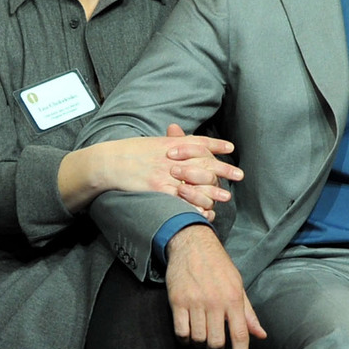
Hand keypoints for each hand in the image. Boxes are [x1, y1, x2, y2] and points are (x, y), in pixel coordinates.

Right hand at [94, 125, 242, 214]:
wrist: (109, 162)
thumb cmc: (130, 152)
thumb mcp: (153, 143)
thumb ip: (170, 142)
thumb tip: (180, 136)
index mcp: (172, 144)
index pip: (199, 142)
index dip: (216, 145)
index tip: (231, 148)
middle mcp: (172, 158)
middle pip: (204, 163)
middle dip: (223, 170)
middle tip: (239, 175)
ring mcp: (166, 174)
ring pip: (196, 184)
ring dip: (213, 192)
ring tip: (226, 197)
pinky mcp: (157, 189)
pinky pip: (180, 200)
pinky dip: (193, 206)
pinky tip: (203, 211)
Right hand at [166, 225, 265, 348]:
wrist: (193, 245)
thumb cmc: (219, 266)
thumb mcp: (238, 285)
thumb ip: (248, 313)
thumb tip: (260, 335)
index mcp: (234, 298)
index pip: (241, 335)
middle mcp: (216, 302)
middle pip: (216, 342)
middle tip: (215, 348)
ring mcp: (196, 302)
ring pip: (198, 339)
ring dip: (199, 344)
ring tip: (202, 335)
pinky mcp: (178, 302)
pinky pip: (181, 332)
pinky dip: (185, 338)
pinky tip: (189, 331)